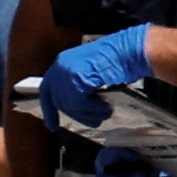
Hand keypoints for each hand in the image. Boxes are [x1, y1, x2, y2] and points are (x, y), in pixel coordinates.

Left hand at [37, 24, 153, 130]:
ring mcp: (66, 72)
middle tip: (94, 122)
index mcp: (63, 62)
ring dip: (89, 113)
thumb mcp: (92, 73)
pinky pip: (78, 104)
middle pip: (59, 101)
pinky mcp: (74, 79)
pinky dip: (93, 109)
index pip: (47, 90)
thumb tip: (74, 108)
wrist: (130, 50)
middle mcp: (60, 66)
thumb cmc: (119, 60)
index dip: (50, 110)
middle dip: (76, 115)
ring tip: (105, 114)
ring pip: (69, 105)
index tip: (52, 126)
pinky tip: (106, 107)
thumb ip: (79, 86)